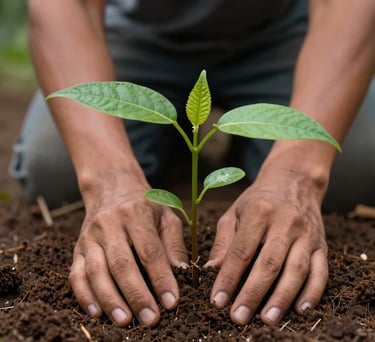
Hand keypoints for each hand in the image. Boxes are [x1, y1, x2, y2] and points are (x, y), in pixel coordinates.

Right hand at [69, 175, 187, 326]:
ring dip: (110, 300)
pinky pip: (76, 274)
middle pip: (121, 264)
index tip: (171, 302)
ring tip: (125, 322)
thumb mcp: (166, 216)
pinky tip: (97, 313)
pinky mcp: (77, 248)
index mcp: (135, 213)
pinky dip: (85, 296)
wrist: (112, 188)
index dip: (160, 278)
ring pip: (96, 271)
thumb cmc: (145, 206)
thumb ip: (174, 243)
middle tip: (151, 319)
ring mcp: (90, 236)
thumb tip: (181, 273)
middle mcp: (109, 224)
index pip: (149, 250)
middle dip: (136, 295)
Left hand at [207, 166, 327, 325]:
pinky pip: (321, 271)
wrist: (294, 182)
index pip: (241, 250)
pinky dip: (312, 292)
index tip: (217, 300)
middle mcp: (286, 223)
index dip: (228, 277)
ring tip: (266, 319)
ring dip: (281, 298)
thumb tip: (213, 270)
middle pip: (269, 263)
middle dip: (253, 293)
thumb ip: (224, 241)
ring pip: (296, 270)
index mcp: (260, 213)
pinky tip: (300, 310)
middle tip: (238, 317)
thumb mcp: (235, 212)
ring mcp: (307, 235)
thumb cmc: (259, 201)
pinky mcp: (322, 244)